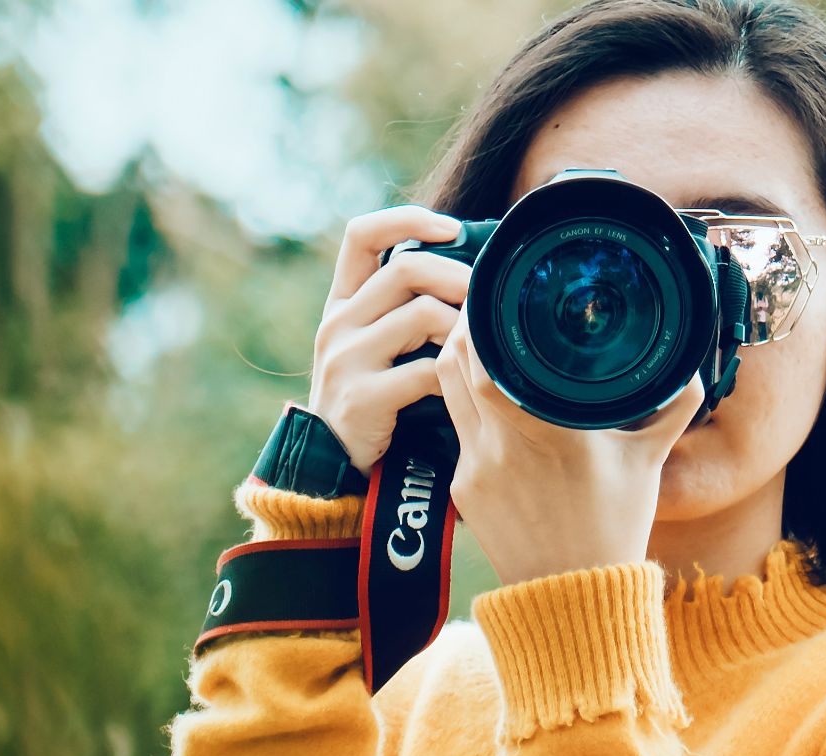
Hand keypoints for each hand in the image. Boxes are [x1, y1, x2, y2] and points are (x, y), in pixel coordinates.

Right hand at [308, 205, 469, 475]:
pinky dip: (454, 375)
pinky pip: (425, 371)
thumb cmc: (374, 398)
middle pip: (406, 269)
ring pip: (422, 314)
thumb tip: (473, 270)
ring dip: (463, 327)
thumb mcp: (378, 345)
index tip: (454, 229)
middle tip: (490, 297)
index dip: (408, 219)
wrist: (335, 465)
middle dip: (459, 276)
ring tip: (479, 346)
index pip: (362, 235)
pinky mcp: (362, 396)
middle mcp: (338, 323)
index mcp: (342, 302)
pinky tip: (465, 385)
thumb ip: (405, 309)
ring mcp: (346, 358)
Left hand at [434, 306, 706, 586]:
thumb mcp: (649, 462)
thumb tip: (692, 368)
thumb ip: (672, 408)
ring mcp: (474, 468)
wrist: (573, 596)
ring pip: (445, 391)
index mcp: (550, 431)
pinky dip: (464, 403)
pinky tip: (482, 394)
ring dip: (455, 360)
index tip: (495, 294)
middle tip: (482, 305)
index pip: (489, 362)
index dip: (480, 322)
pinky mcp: (460, 488)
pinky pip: (455, 428)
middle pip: (453, 363)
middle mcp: (503, 446)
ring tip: (475, 338)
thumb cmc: (614, 528)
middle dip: (463, 327)